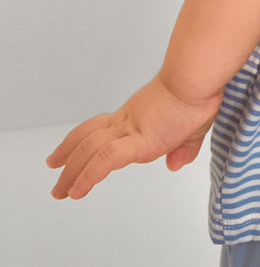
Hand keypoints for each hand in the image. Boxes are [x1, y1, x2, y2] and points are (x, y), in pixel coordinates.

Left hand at [46, 74, 222, 199]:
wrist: (197, 76)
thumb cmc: (199, 91)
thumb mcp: (194, 125)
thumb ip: (184, 146)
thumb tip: (176, 163)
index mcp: (138, 115)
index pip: (102, 126)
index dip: (84, 138)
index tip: (73, 150)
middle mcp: (128, 120)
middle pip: (87, 136)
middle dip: (68, 154)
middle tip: (54, 169)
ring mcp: (130, 129)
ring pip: (88, 150)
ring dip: (70, 172)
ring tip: (60, 190)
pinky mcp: (138, 140)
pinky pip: (104, 161)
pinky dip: (88, 177)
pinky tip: (78, 191)